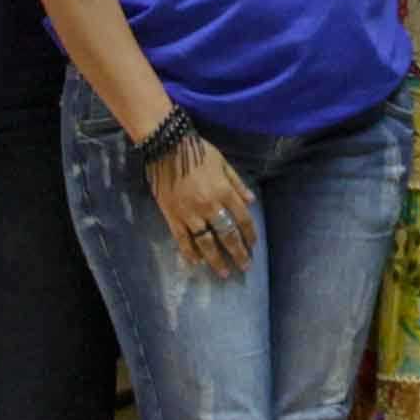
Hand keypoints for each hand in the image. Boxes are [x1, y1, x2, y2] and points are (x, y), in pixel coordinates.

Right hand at [153, 132, 260, 277]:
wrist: (166, 147)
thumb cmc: (198, 151)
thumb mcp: (223, 162)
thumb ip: (237, 183)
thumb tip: (252, 201)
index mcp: (224, 192)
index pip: (243, 219)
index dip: (250, 235)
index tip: (253, 246)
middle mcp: (210, 206)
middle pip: (227, 235)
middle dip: (238, 253)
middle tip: (245, 267)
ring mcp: (190, 213)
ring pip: (206, 242)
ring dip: (216, 260)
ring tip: (224, 272)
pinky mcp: (172, 216)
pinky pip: (182, 239)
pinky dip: (189, 252)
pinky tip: (196, 263)